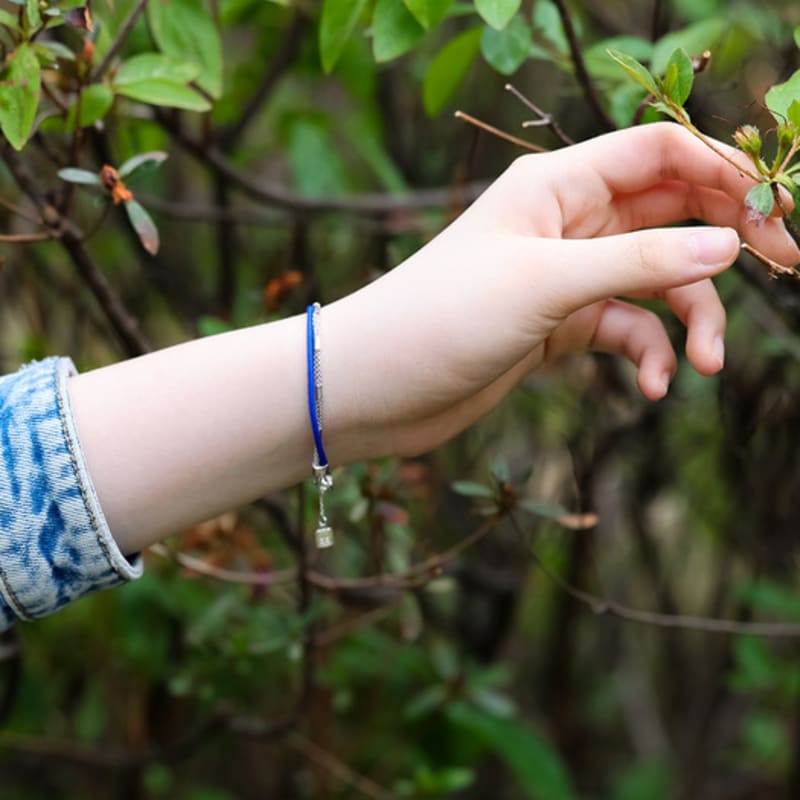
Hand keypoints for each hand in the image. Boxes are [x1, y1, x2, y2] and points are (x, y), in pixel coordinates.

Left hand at [325, 122, 799, 459]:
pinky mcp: (555, 329)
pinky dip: (646, 354)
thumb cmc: (439, 318)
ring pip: (654, 280)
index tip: (776, 216)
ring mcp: (562, 279)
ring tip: (705, 365)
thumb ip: (639, 260)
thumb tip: (730, 243)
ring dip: (690, 316)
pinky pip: (624, 329)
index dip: (725, 174)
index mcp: (556, 187)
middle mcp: (564, 224)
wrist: (374, 388)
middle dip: (726, 242)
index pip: (661, 155)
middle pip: (670, 213)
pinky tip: (654, 385)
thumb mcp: (544, 283)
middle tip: (784, 271)